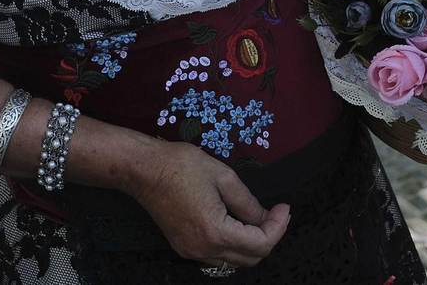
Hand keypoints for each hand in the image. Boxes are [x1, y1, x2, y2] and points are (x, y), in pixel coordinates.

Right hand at [123, 140, 290, 269]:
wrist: (142, 169)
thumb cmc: (180, 165)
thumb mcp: (223, 176)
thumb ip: (249, 202)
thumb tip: (267, 217)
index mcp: (216, 231)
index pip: (261, 243)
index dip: (278, 226)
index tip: (284, 207)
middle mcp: (204, 249)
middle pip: (251, 258)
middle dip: (269, 236)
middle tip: (275, 213)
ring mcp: (192, 252)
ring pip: (234, 261)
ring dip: (251, 244)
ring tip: (256, 218)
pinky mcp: (183, 248)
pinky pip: (217, 257)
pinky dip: (231, 245)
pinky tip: (234, 224)